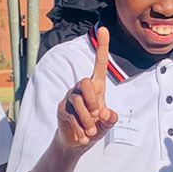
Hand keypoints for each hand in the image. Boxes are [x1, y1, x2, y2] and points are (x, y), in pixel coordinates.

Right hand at [56, 28, 118, 149]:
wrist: (77, 142)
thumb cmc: (94, 127)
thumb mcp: (106, 124)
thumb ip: (110, 118)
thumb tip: (106, 113)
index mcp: (96, 87)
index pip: (99, 64)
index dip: (102, 47)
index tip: (104, 28)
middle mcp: (82, 88)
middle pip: (85, 82)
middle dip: (92, 100)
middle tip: (96, 116)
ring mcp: (70, 97)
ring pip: (78, 102)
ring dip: (87, 120)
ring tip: (91, 132)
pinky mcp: (62, 109)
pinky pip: (71, 115)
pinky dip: (80, 128)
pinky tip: (83, 137)